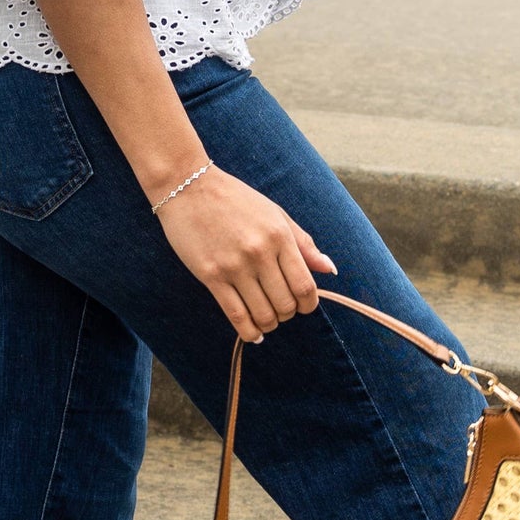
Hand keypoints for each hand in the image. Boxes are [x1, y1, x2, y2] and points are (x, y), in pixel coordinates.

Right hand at [154, 163, 337, 341]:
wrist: (188, 187)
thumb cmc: (235, 199)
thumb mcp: (275, 213)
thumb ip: (303, 243)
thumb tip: (330, 270)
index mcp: (279, 236)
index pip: (305, 286)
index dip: (309, 304)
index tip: (304, 305)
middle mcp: (260, 253)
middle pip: (286, 304)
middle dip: (288, 314)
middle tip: (281, 310)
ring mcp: (234, 266)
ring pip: (263, 314)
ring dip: (269, 324)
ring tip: (267, 320)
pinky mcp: (211, 276)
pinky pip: (236, 315)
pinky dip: (249, 331)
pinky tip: (253, 333)